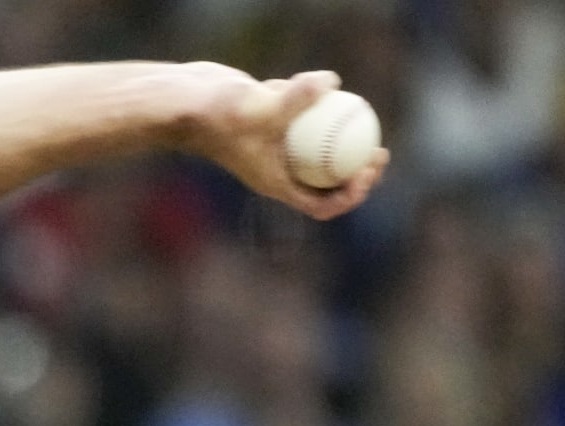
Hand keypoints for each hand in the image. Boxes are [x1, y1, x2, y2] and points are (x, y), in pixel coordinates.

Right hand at [175, 65, 387, 219]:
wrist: (185, 102)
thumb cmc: (218, 116)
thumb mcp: (262, 109)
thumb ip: (297, 98)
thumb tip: (333, 81)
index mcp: (277, 184)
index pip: (322, 205)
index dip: (351, 195)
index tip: (366, 170)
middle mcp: (278, 170)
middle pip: (326, 182)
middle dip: (356, 171)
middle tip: (378, 152)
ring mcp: (274, 146)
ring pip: (315, 148)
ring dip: (339, 138)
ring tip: (362, 116)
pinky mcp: (269, 122)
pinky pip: (299, 118)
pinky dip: (310, 103)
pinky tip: (315, 81)